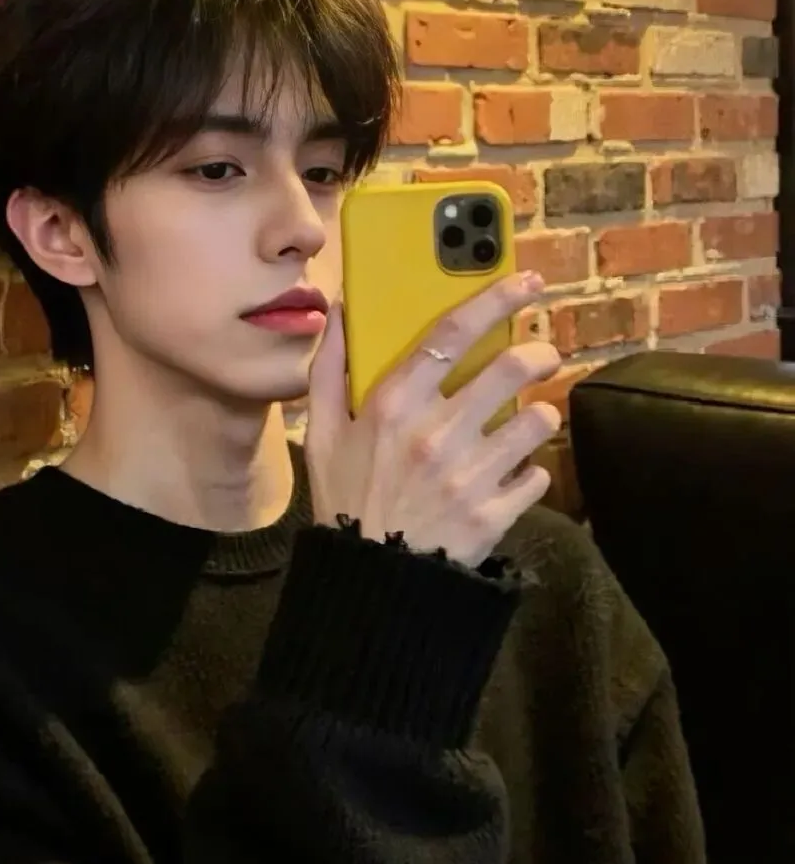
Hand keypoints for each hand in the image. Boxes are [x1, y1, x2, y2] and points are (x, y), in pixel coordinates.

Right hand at [305, 272, 561, 567]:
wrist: (371, 581)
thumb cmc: (345, 500)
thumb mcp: (322, 434)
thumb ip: (329, 369)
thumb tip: (339, 311)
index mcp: (393, 407)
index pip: (451, 335)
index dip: (494, 299)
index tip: (524, 282)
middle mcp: (435, 434)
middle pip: (511, 369)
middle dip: (538, 354)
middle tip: (542, 356)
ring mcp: (468, 475)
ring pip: (538, 421)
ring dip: (540, 414)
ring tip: (527, 421)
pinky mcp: (493, 514)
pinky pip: (538, 476)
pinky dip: (532, 471)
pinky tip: (511, 475)